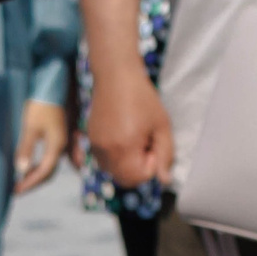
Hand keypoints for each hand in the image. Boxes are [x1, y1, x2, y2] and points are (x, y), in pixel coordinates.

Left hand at [14, 98, 67, 193]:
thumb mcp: (30, 127)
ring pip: (50, 166)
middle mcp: (61, 147)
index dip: (30, 183)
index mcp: (56, 146)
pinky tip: (31, 166)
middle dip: (34, 183)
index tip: (16, 191)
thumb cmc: (40, 106)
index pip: (44, 173)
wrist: (51, 87)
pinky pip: (50, 158)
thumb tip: (21, 170)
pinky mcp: (57, 137)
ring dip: (36, 175)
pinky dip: (40, 166)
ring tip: (21, 180)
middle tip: (17, 190)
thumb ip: (26, 148)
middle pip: (49, 172)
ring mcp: (60, 142)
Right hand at [87, 72, 175, 190]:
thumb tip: (164, 180)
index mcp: (123, 148)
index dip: (151, 165)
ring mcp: (95, 146)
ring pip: (113, 171)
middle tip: (146, 142)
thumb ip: (166, 154)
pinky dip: (116, 155)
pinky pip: (104, 160)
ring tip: (135, 137)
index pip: (139, 178)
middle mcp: (105, 151)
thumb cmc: (142, 98)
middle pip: (124, 179)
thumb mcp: (162, 125)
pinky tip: (124, 133)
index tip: (153, 143)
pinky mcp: (90, 140)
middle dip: (139, 168)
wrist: (116, 76)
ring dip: (127, 163)